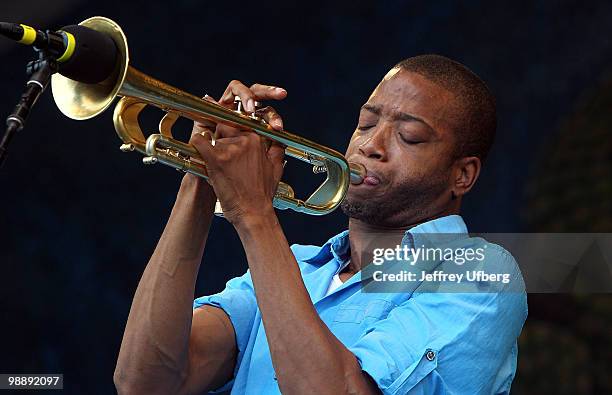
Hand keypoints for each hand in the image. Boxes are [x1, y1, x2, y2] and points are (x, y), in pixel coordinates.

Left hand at [190, 80, 287, 223]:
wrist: (253, 213)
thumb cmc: (262, 195)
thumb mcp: (276, 168)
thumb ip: (276, 149)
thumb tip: (277, 140)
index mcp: (258, 140)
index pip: (242, 120)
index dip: (233, 118)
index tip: (225, 113)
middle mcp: (245, 140)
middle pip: (227, 124)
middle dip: (221, 130)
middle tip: (217, 135)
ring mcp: (231, 148)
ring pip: (215, 134)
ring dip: (212, 144)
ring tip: (216, 159)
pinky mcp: (217, 159)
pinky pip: (200, 142)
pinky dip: (197, 142)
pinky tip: (196, 143)